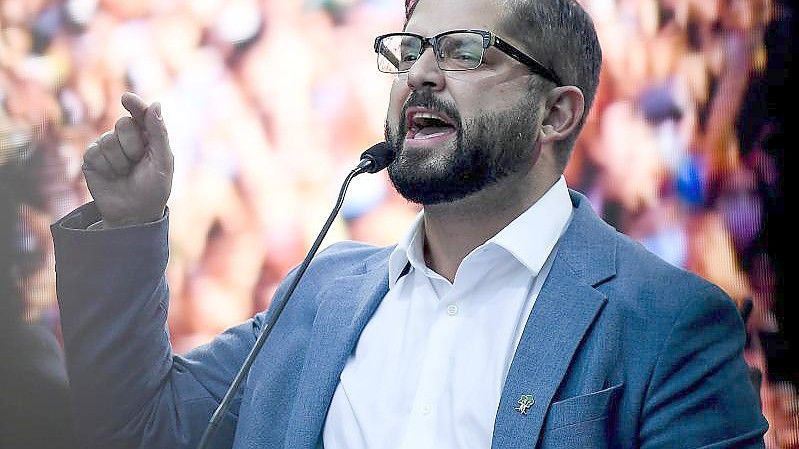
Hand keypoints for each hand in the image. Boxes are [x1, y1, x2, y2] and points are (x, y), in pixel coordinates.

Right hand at [82, 92, 173, 227]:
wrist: (133, 214)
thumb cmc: (153, 189)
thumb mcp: (163, 162)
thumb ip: (159, 134)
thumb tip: (155, 104)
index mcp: (147, 137)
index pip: (140, 114)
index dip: (135, 105)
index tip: (127, 99)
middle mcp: (126, 139)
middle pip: (123, 124)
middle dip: (133, 145)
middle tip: (138, 162)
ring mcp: (107, 147)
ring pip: (108, 139)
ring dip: (120, 160)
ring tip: (125, 173)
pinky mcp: (92, 158)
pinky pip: (95, 152)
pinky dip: (107, 166)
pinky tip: (112, 176)